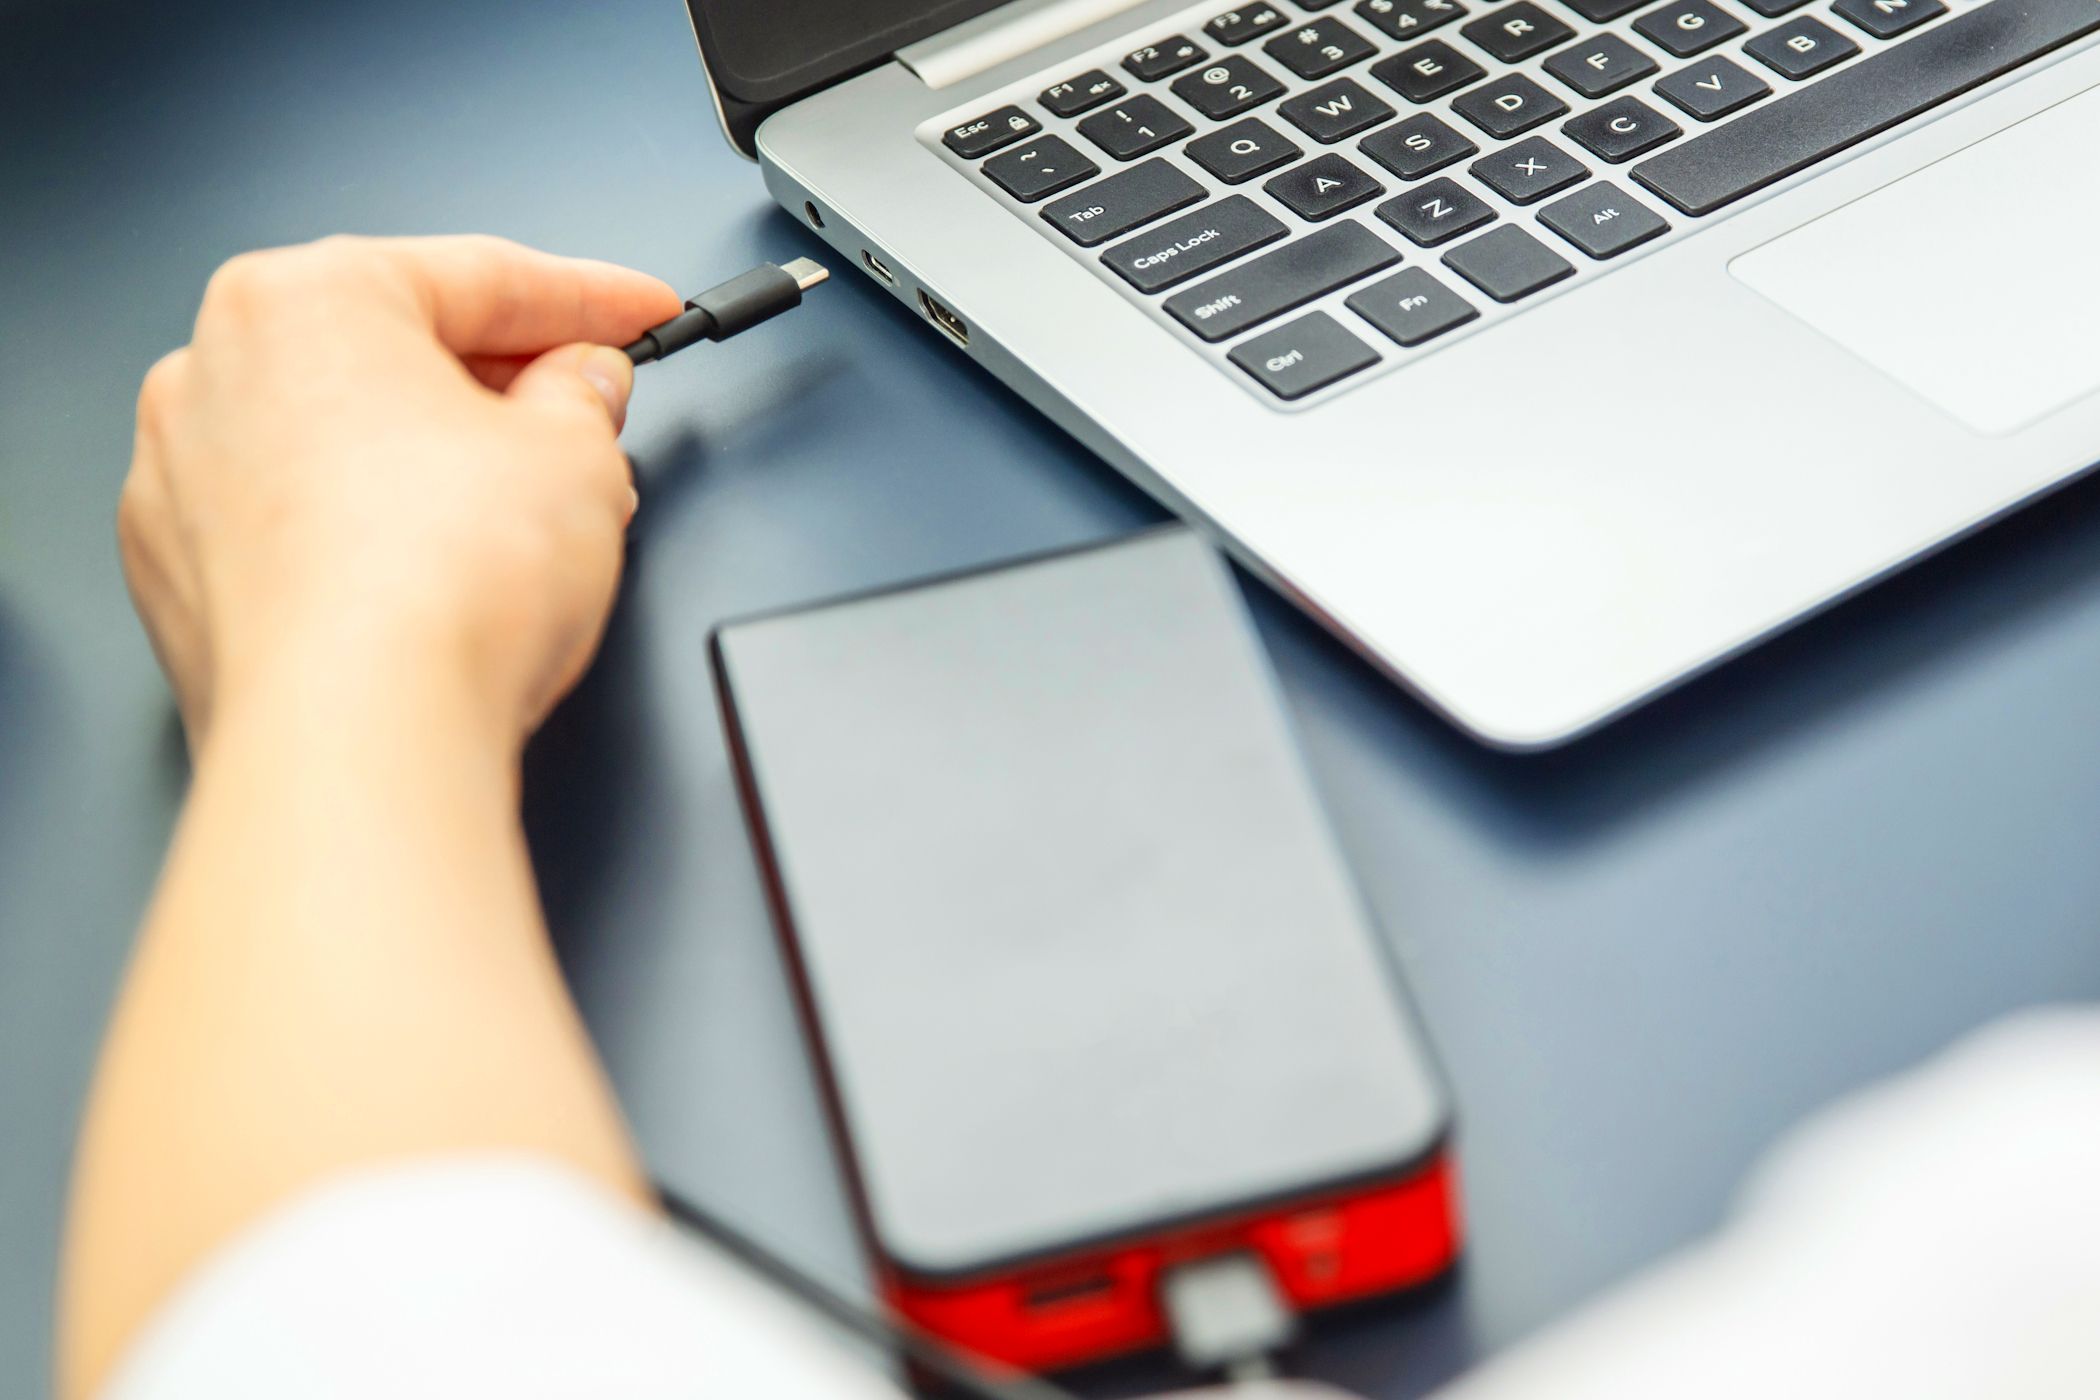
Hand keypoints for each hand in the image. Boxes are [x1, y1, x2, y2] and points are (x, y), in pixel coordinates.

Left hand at [119, 234, 682, 748]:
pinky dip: (372, 530)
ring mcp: (181, 480)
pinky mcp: (181, 580)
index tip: (638, 314)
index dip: (591, 299)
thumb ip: (585, 397)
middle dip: (508, 382)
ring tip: (531, 511)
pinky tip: (443, 572)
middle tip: (594, 414)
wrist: (354, 737)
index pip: (482, 275)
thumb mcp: (579, 458)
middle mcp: (216, 371)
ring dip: (437, 459)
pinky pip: (299, 521)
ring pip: (342, 437)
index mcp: (305, 299)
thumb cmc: (437, 588)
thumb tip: (579, 384)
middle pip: (397, 350)